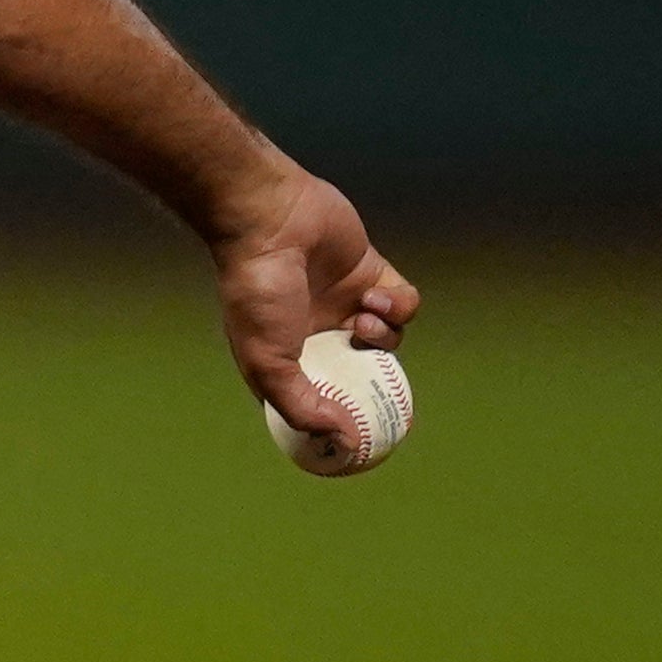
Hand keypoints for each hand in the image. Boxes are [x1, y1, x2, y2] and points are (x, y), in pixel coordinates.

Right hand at [212, 165, 420, 445]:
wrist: (269, 221)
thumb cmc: (257, 292)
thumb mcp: (269, 362)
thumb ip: (302, 405)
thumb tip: (344, 440)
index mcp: (291, 358)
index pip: (323, 398)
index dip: (343, 417)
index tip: (361, 435)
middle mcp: (321, 334)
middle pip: (364, 371)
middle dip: (376, 381)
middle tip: (388, 393)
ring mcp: (347, 303)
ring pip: (389, 339)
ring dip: (385, 336)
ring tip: (364, 321)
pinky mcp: (372, 274)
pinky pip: (403, 303)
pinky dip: (398, 306)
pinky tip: (375, 299)